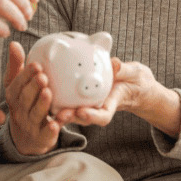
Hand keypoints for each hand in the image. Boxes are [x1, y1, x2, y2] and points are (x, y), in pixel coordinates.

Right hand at [3, 41, 60, 154]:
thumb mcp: (17, 84)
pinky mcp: (41, 137)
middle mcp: (19, 110)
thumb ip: (17, 65)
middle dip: (33, 88)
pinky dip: (52, 128)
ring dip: (42, 104)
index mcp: (13, 96)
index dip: (26, 75)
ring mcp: (29, 125)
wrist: (26, 136)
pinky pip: (46, 133)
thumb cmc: (23, 103)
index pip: (17, 85)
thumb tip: (14, 43)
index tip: (36, 65)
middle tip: (43, 77)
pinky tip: (60, 120)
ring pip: (35, 115)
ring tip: (49, 93)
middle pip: (25, 99)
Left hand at [58, 58, 180, 137]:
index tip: (82, 112)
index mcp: (112, 103)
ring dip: (60, 109)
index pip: (103, 116)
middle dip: (70, 117)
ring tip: (47, 103)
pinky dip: (57, 96)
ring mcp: (90, 104)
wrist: (134, 85)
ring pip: (73, 111)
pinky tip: (44, 88)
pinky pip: (68, 99)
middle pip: (83, 117)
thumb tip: (115, 63)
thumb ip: (124, 70)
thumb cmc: (135, 79)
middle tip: (59, 114)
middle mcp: (98, 107)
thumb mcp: (135, 73)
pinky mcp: (81, 98)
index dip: (92, 116)